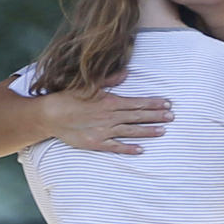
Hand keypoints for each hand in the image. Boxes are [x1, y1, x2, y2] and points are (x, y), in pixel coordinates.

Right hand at [39, 87, 174, 154]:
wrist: (50, 115)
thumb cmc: (69, 97)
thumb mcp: (88, 84)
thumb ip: (109, 79)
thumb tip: (127, 73)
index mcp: (110, 102)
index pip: (137, 103)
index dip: (153, 103)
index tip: (167, 103)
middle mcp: (110, 117)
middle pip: (137, 117)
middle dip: (156, 116)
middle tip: (172, 117)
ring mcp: (104, 131)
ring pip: (130, 131)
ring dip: (148, 132)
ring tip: (163, 131)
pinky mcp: (96, 143)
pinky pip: (116, 147)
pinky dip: (129, 149)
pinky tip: (141, 150)